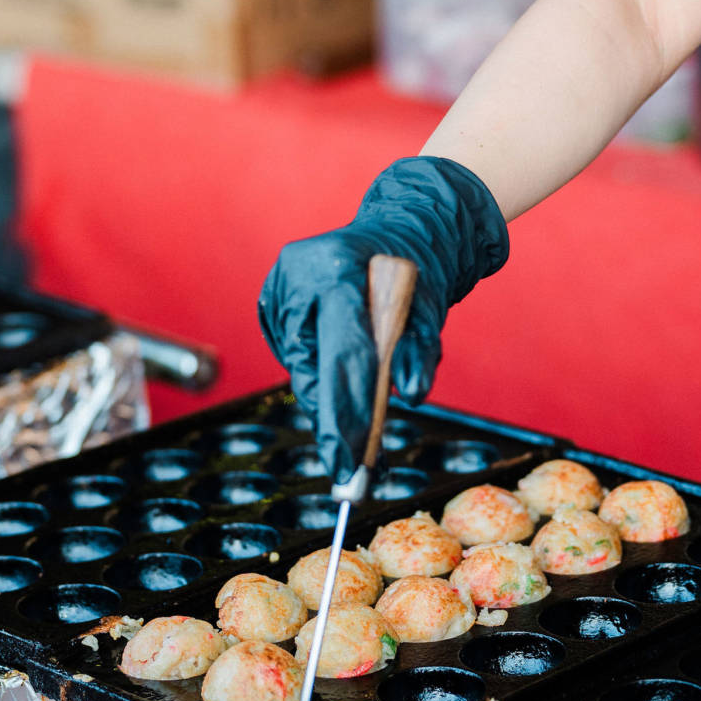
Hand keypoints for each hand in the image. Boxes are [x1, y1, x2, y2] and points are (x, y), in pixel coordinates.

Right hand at [259, 158, 507, 481]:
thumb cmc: (413, 275)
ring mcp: (278, 286)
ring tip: (349, 436)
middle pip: (312, 365)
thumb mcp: (429, 311)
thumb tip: (412, 394)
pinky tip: (335, 391)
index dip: (346, 409)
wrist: (392, 233)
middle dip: (332, 417)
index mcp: (337, 267)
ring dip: (325, 399)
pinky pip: (293, 354)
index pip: (341, 350)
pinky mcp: (270, 300)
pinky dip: (315, 376)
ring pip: (300, 365)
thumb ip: (421, 352)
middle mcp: (298, 274)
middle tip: (347, 467)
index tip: (349, 459)